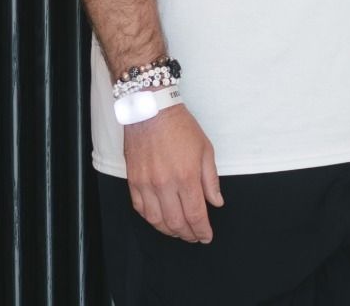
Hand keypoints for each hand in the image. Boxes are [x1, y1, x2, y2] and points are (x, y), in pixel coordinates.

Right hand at [123, 103, 223, 242]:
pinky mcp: (133, 181)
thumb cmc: (181, 128)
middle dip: (187, 234)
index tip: (206, 237)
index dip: (202, 230)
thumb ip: (211, 180)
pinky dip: (151, 219)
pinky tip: (159, 220)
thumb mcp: (206, 151)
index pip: (195, 213)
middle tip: (194, 237)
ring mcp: (146, 184)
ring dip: (168, 230)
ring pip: (156, 219)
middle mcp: (165, 184)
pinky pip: (140, 208)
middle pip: (176, 221)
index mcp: (186, 177)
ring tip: (179, 232)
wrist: (152, 113)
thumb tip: (216, 202)